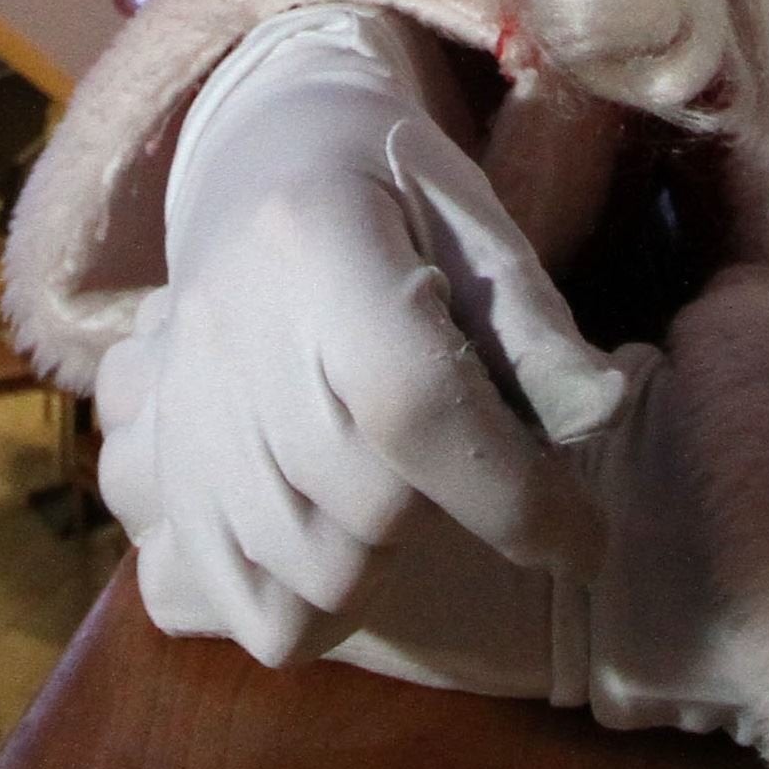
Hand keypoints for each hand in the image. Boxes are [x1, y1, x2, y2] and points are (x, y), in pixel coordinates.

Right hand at [100, 7, 624, 669]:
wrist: (266, 157)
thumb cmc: (395, 190)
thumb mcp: (478, 224)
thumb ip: (535, 328)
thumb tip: (602, 413)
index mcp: (318, 240)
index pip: (413, 402)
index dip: (512, 494)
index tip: (584, 542)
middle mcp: (230, 325)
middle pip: (364, 500)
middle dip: (456, 515)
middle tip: (487, 476)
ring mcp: (184, 402)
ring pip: (304, 565)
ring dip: (388, 566)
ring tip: (419, 503)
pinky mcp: (166, 460)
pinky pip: (237, 594)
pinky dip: (308, 612)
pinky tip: (354, 562)